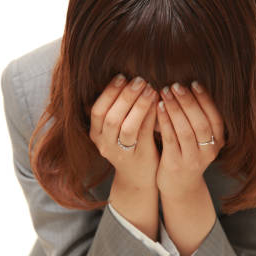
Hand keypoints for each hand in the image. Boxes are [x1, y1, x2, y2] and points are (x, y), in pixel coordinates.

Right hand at [89, 74, 160, 188]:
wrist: (137, 178)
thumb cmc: (128, 146)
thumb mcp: (115, 129)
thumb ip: (117, 108)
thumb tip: (127, 76)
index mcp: (96, 134)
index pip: (97, 110)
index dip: (109, 92)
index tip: (122, 76)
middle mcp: (105, 145)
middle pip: (111, 118)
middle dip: (126, 96)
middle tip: (140, 80)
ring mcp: (122, 153)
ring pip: (128, 127)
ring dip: (140, 106)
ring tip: (151, 90)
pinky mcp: (140, 156)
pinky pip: (145, 134)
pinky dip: (152, 116)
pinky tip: (159, 103)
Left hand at [155, 81, 225, 197]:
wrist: (180, 187)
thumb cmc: (187, 154)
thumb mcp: (199, 139)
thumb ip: (197, 118)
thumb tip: (187, 84)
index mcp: (218, 141)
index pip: (215, 117)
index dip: (205, 99)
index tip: (193, 82)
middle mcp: (208, 151)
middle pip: (200, 122)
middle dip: (187, 101)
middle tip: (175, 85)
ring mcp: (192, 160)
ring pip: (185, 131)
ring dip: (175, 109)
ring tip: (164, 92)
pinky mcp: (175, 164)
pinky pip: (170, 139)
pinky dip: (164, 121)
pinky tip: (158, 108)